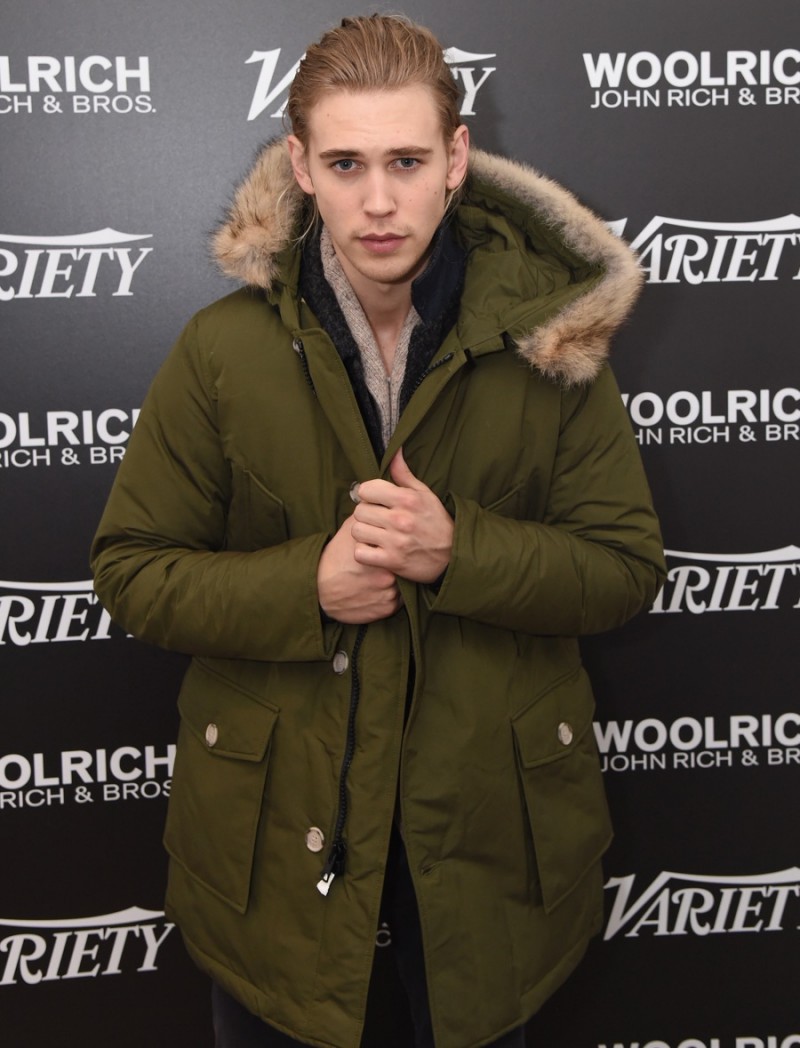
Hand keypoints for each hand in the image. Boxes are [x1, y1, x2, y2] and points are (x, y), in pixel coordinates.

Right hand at [317, 513, 401, 623]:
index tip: (395, 543)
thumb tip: (382, 503)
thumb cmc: (334, 558)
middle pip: (405, 566)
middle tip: (387, 562)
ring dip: (396, 580)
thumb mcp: (349, 532)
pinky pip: (398, 600)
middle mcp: (388, 576)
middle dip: (398, 563)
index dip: (398, 545)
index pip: (402, 547)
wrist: (318, 589)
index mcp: (381, 554)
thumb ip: (368, 517)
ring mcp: (389, 594)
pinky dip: (391, 594)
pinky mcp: (387, 609)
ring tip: (380, 577)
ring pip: (404, 584)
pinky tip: (378, 589)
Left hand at [350, 448, 452, 583]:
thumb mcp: (424, 494)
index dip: (368, 494)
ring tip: (374, 534)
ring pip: (357, 530)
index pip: (366, 489)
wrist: (453, 553)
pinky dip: (364, 552)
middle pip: (359, 510)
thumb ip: (404, 474)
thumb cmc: (436, 521)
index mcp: (407, 499)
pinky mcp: (392, 561)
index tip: (375, 500)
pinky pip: (361, 553)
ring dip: (363, 533)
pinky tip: (374, 549)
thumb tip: (395, 452)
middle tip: (375, 519)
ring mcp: (395, 541)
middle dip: (365, 514)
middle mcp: (401, 519)